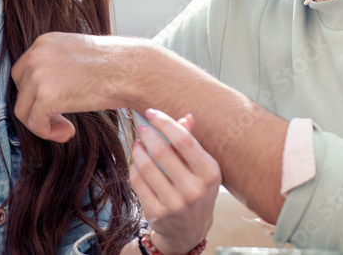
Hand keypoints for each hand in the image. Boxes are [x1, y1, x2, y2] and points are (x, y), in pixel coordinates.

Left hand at [11, 32, 149, 141]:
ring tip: (65, 126)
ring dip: (43, 123)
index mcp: (44, 42)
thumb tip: (42, 90)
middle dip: (36, 107)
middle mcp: (36, 55)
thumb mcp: (76, 54)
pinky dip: (49, 133)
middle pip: (20, 91)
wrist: (131, 70)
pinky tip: (69, 131)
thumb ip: (56, 65)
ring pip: (23, 111)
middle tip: (61, 117)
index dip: (34, 92)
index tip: (55, 103)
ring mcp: (39, 75)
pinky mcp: (46, 97)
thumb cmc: (114, 66)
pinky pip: (35, 124)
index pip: (22, 72)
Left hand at [131, 109, 220, 253]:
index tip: (152, 112)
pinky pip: (137, 181)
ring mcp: (174, 203)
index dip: (165, 123)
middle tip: (143, 128)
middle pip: (162, 152)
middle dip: (148, 134)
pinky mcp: (156, 212)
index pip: (184, 140)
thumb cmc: (197, 189)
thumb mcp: (203, 167)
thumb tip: (185, 117)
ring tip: (138, 142)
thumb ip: (192, 142)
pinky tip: (136, 159)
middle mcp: (194, 190)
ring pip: (146, 166)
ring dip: (138, 149)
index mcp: (210, 173)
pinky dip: (133, 165)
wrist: (189, 229)